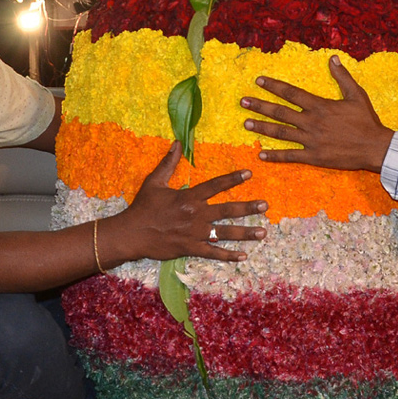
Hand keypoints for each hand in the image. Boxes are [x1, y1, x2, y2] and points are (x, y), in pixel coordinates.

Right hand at [110, 142, 267, 264]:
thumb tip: (177, 142)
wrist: (132, 233)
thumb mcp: (154, 182)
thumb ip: (168, 163)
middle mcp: (196, 214)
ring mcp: (195, 233)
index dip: (233, 179)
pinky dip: (228, 255)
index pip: (215, 185)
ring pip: (225, 233)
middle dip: (248, 208)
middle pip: (227, 210)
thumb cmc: (143, 207)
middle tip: (265, 205)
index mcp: (189, 197)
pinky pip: (213, 253)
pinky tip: (243, 256)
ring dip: (245, 233)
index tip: (249, 173)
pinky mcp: (191, 248)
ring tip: (262, 232)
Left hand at [241, 55, 393, 172]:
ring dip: (262, 128)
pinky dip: (275, 156)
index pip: (291, 93)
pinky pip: (290, 156)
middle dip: (260, 106)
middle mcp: (311, 122)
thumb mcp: (356, 95)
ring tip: (246, 123)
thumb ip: (342, 77)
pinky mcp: (314, 157)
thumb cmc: (366, 121)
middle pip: (280, 112)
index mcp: (319, 105)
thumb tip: (333, 58)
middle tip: (243, 101)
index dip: (273, 86)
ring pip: (281, 133)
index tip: (258, 81)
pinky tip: (261, 154)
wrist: (375, 147)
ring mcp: (310, 140)